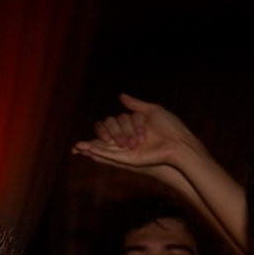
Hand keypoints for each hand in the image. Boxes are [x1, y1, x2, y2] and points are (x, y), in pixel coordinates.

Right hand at [72, 93, 204, 173]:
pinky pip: (109, 154)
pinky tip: (86, 149)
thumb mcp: (151, 111)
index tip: (99, 127)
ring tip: (76, 147)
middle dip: (102, 134)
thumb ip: (135, 105)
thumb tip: (121, 96)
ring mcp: (127, 150)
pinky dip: (98, 151)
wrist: (177, 143)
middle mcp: (128, 141)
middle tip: (99, 137)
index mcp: (132, 129)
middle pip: (107, 135)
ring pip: (104, 147)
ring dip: (90, 147)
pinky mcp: (128, 158)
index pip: (112, 126)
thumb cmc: (169, 128)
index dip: (103, 128)